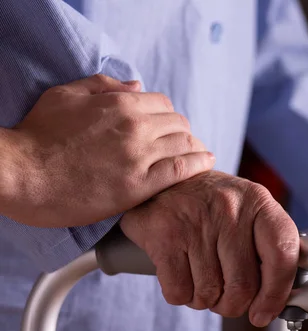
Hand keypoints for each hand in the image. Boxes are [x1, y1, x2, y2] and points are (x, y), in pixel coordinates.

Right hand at [1, 74, 213, 226]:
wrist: (19, 173)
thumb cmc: (36, 135)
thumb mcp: (65, 95)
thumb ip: (103, 85)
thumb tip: (136, 85)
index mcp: (120, 103)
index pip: (163, 104)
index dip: (168, 116)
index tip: (169, 128)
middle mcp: (136, 126)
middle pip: (179, 124)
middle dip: (182, 132)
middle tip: (181, 144)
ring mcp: (139, 157)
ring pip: (185, 145)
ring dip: (193, 148)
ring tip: (196, 155)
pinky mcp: (138, 186)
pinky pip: (181, 170)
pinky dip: (198, 164)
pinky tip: (205, 163)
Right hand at [119, 171, 299, 326]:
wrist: (163, 181)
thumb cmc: (213, 205)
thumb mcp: (248, 212)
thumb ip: (269, 250)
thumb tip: (279, 301)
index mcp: (258, 202)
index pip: (282, 254)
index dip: (276, 293)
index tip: (265, 312)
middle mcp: (229, 208)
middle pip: (243, 286)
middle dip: (234, 304)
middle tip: (227, 298)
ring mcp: (195, 222)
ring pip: (209, 294)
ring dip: (206, 299)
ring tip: (202, 277)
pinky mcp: (164, 236)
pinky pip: (180, 292)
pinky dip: (182, 295)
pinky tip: (183, 274)